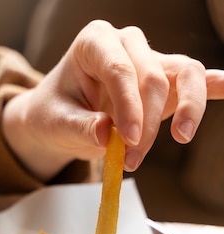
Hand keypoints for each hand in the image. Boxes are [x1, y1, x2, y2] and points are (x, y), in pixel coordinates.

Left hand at [2, 20, 223, 179]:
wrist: (60, 117)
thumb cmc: (55, 113)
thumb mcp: (56, 123)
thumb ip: (78, 126)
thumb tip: (104, 133)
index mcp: (95, 42)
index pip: (120, 69)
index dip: (129, 107)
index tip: (127, 142)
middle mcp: (127, 43)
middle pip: (153, 77)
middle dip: (147, 124)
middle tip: (130, 161)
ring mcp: (150, 60)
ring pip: (184, 73)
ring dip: (187, 109)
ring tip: (180, 138)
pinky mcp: (166, 82)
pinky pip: (194, 79)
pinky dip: (212, 86)